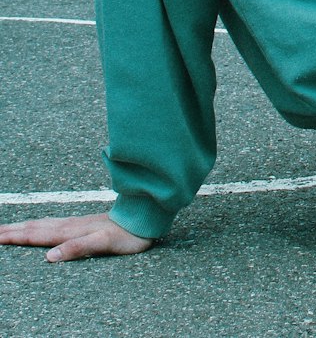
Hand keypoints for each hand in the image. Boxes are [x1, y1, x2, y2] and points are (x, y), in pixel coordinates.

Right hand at [0, 212, 153, 261]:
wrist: (144, 218)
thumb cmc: (126, 235)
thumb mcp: (103, 244)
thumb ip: (77, 248)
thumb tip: (50, 256)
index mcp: (70, 231)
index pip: (36, 234)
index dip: (15, 236)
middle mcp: (70, 225)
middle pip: (35, 227)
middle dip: (12, 230)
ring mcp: (76, 223)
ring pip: (43, 224)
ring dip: (23, 226)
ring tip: (8, 228)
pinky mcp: (83, 224)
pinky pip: (54, 224)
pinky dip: (39, 225)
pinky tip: (40, 226)